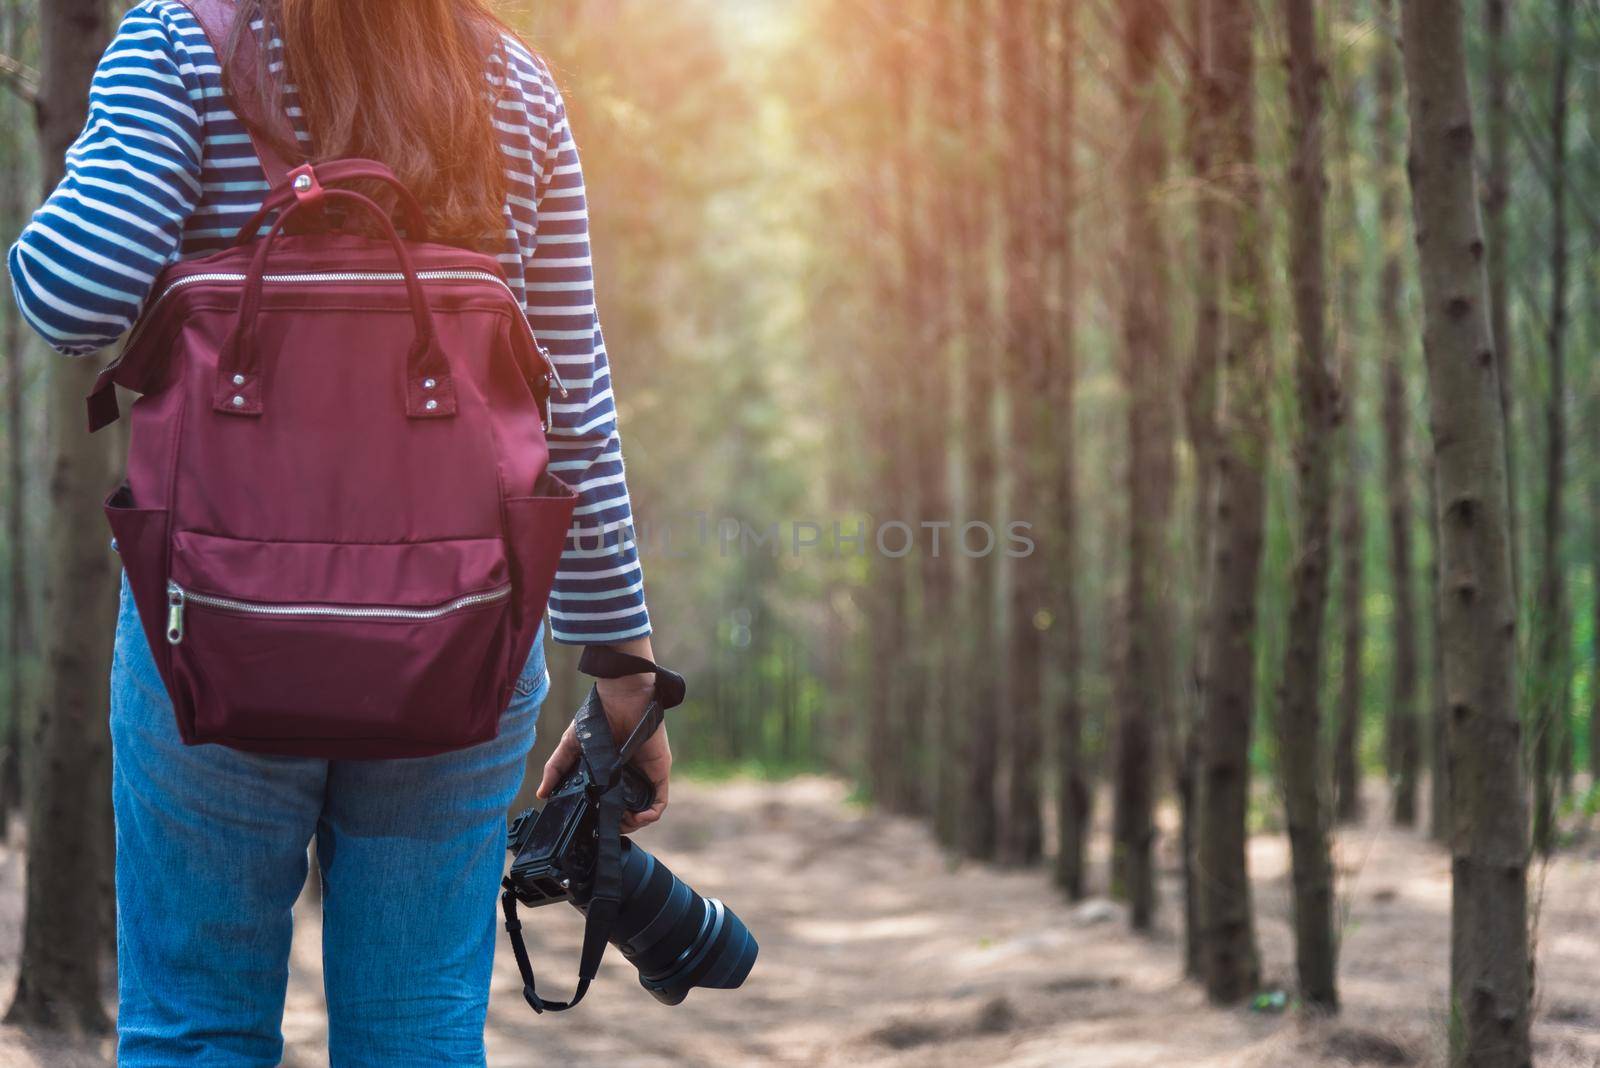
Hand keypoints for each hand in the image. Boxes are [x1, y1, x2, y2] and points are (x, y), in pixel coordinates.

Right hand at [536, 639, 669, 833]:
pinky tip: (639, 817)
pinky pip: (660, 801)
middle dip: (619, 825)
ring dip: (634, 823)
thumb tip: (541, 794)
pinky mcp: (659, 772)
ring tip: (621, 824)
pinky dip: (651, 814)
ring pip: (644, 810)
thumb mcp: (571, 745)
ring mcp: (645, 776)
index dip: (602, 819)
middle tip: (606, 829)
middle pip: (628, 812)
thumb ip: (556, 768)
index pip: (608, 805)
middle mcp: (628, 778)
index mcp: (610, 774)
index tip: (591, 827)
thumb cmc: (598, 717)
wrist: (622, 696)